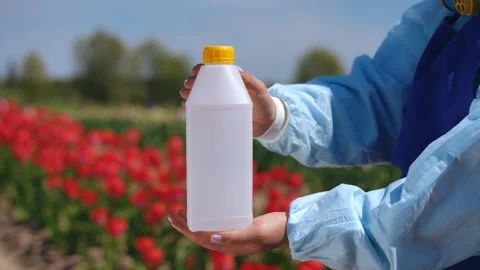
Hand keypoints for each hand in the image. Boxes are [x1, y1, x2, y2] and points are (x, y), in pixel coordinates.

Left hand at [168, 210, 288, 255]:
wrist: (288, 228)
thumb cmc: (274, 230)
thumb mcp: (255, 232)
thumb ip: (235, 237)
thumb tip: (211, 238)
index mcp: (230, 247)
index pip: (202, 240)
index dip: (187, 230)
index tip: (176, 218)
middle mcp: (229, 243)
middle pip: (201, 236)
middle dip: (185, 226)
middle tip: (173, 213)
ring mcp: (233, 236)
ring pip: (207, 231)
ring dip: (194, 223)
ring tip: (182, 213)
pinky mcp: (238, 227)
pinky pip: (217, 226)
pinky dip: (207, 220)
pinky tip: (204, 211)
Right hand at [179, 64, 276, 136]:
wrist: (267, 124)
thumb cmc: (265, 104)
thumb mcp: (260, 90)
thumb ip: (250, 80)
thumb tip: (236, 69)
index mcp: (230, 80)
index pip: (213, 71)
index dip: (202, 69)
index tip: (196, 71)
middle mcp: (222, 90)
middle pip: (202, 83)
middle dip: (192, 82)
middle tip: (189, 85)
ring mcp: (219, 103)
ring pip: (199, 95)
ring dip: (189, 93)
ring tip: (185, 95)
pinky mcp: (218, 115)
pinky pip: (201, 109)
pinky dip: (192, 106)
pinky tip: (186, 106)